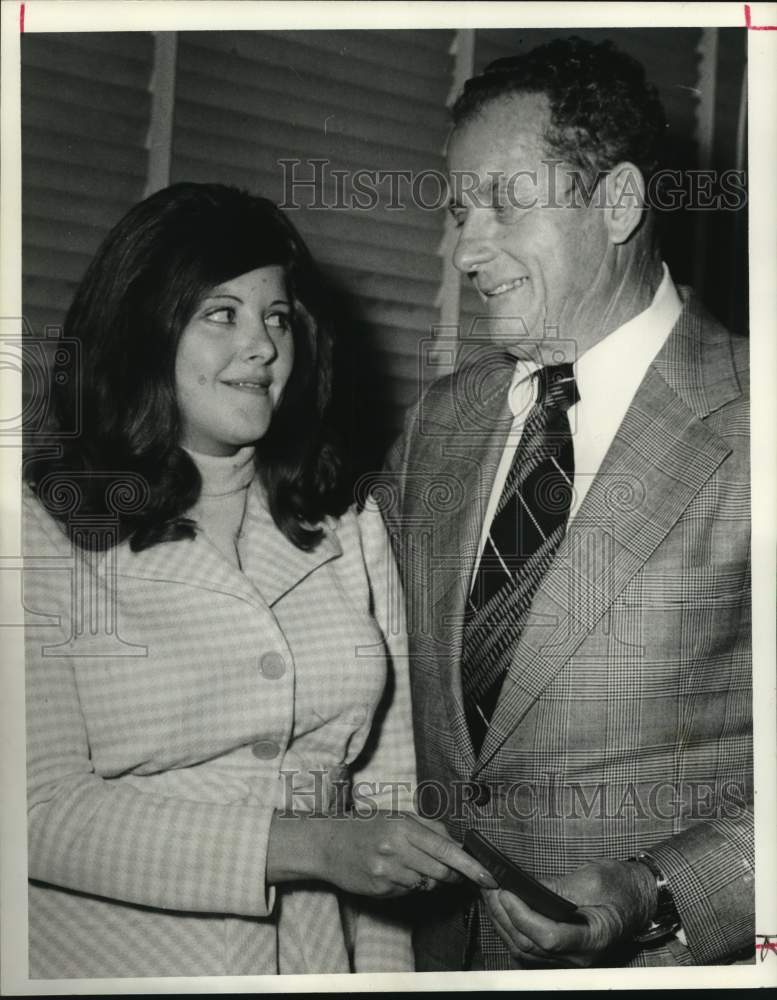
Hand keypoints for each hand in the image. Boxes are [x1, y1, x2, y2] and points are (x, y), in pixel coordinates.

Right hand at [317, 811, 497, 897]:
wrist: (328, 844)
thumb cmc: (366, 826)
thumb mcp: (397, 816)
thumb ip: (429, 828)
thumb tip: (457, 845)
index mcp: (403, 827)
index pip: (446, 850)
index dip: (470, 866)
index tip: (488, 877)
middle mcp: (396, 850)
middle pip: (441, 871)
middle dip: (452, 874)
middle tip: (452, 871)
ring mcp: (387, 872)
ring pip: (426, 884)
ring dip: (429, 879)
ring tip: (412, 865)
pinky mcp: (380, 889)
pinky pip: (408, 892)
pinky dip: (410, 885)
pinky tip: (396, 872)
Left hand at [482, 859, 656, 966]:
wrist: (639, 899)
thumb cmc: (621, 887)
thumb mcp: (593, 879)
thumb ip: (558, 886)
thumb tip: (523, 886)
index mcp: (593, 938)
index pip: (548, 937)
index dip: (522, 915)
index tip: (505, 891)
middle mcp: (580, 957)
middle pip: (530, 945)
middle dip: (504, 914)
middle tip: (488, 886)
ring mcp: (570, 959)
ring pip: (524, 950)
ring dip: (502, 922)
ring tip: (490, 894)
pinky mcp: (561, 953)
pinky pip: (529, 949)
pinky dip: (511, 929)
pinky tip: (502, 908)